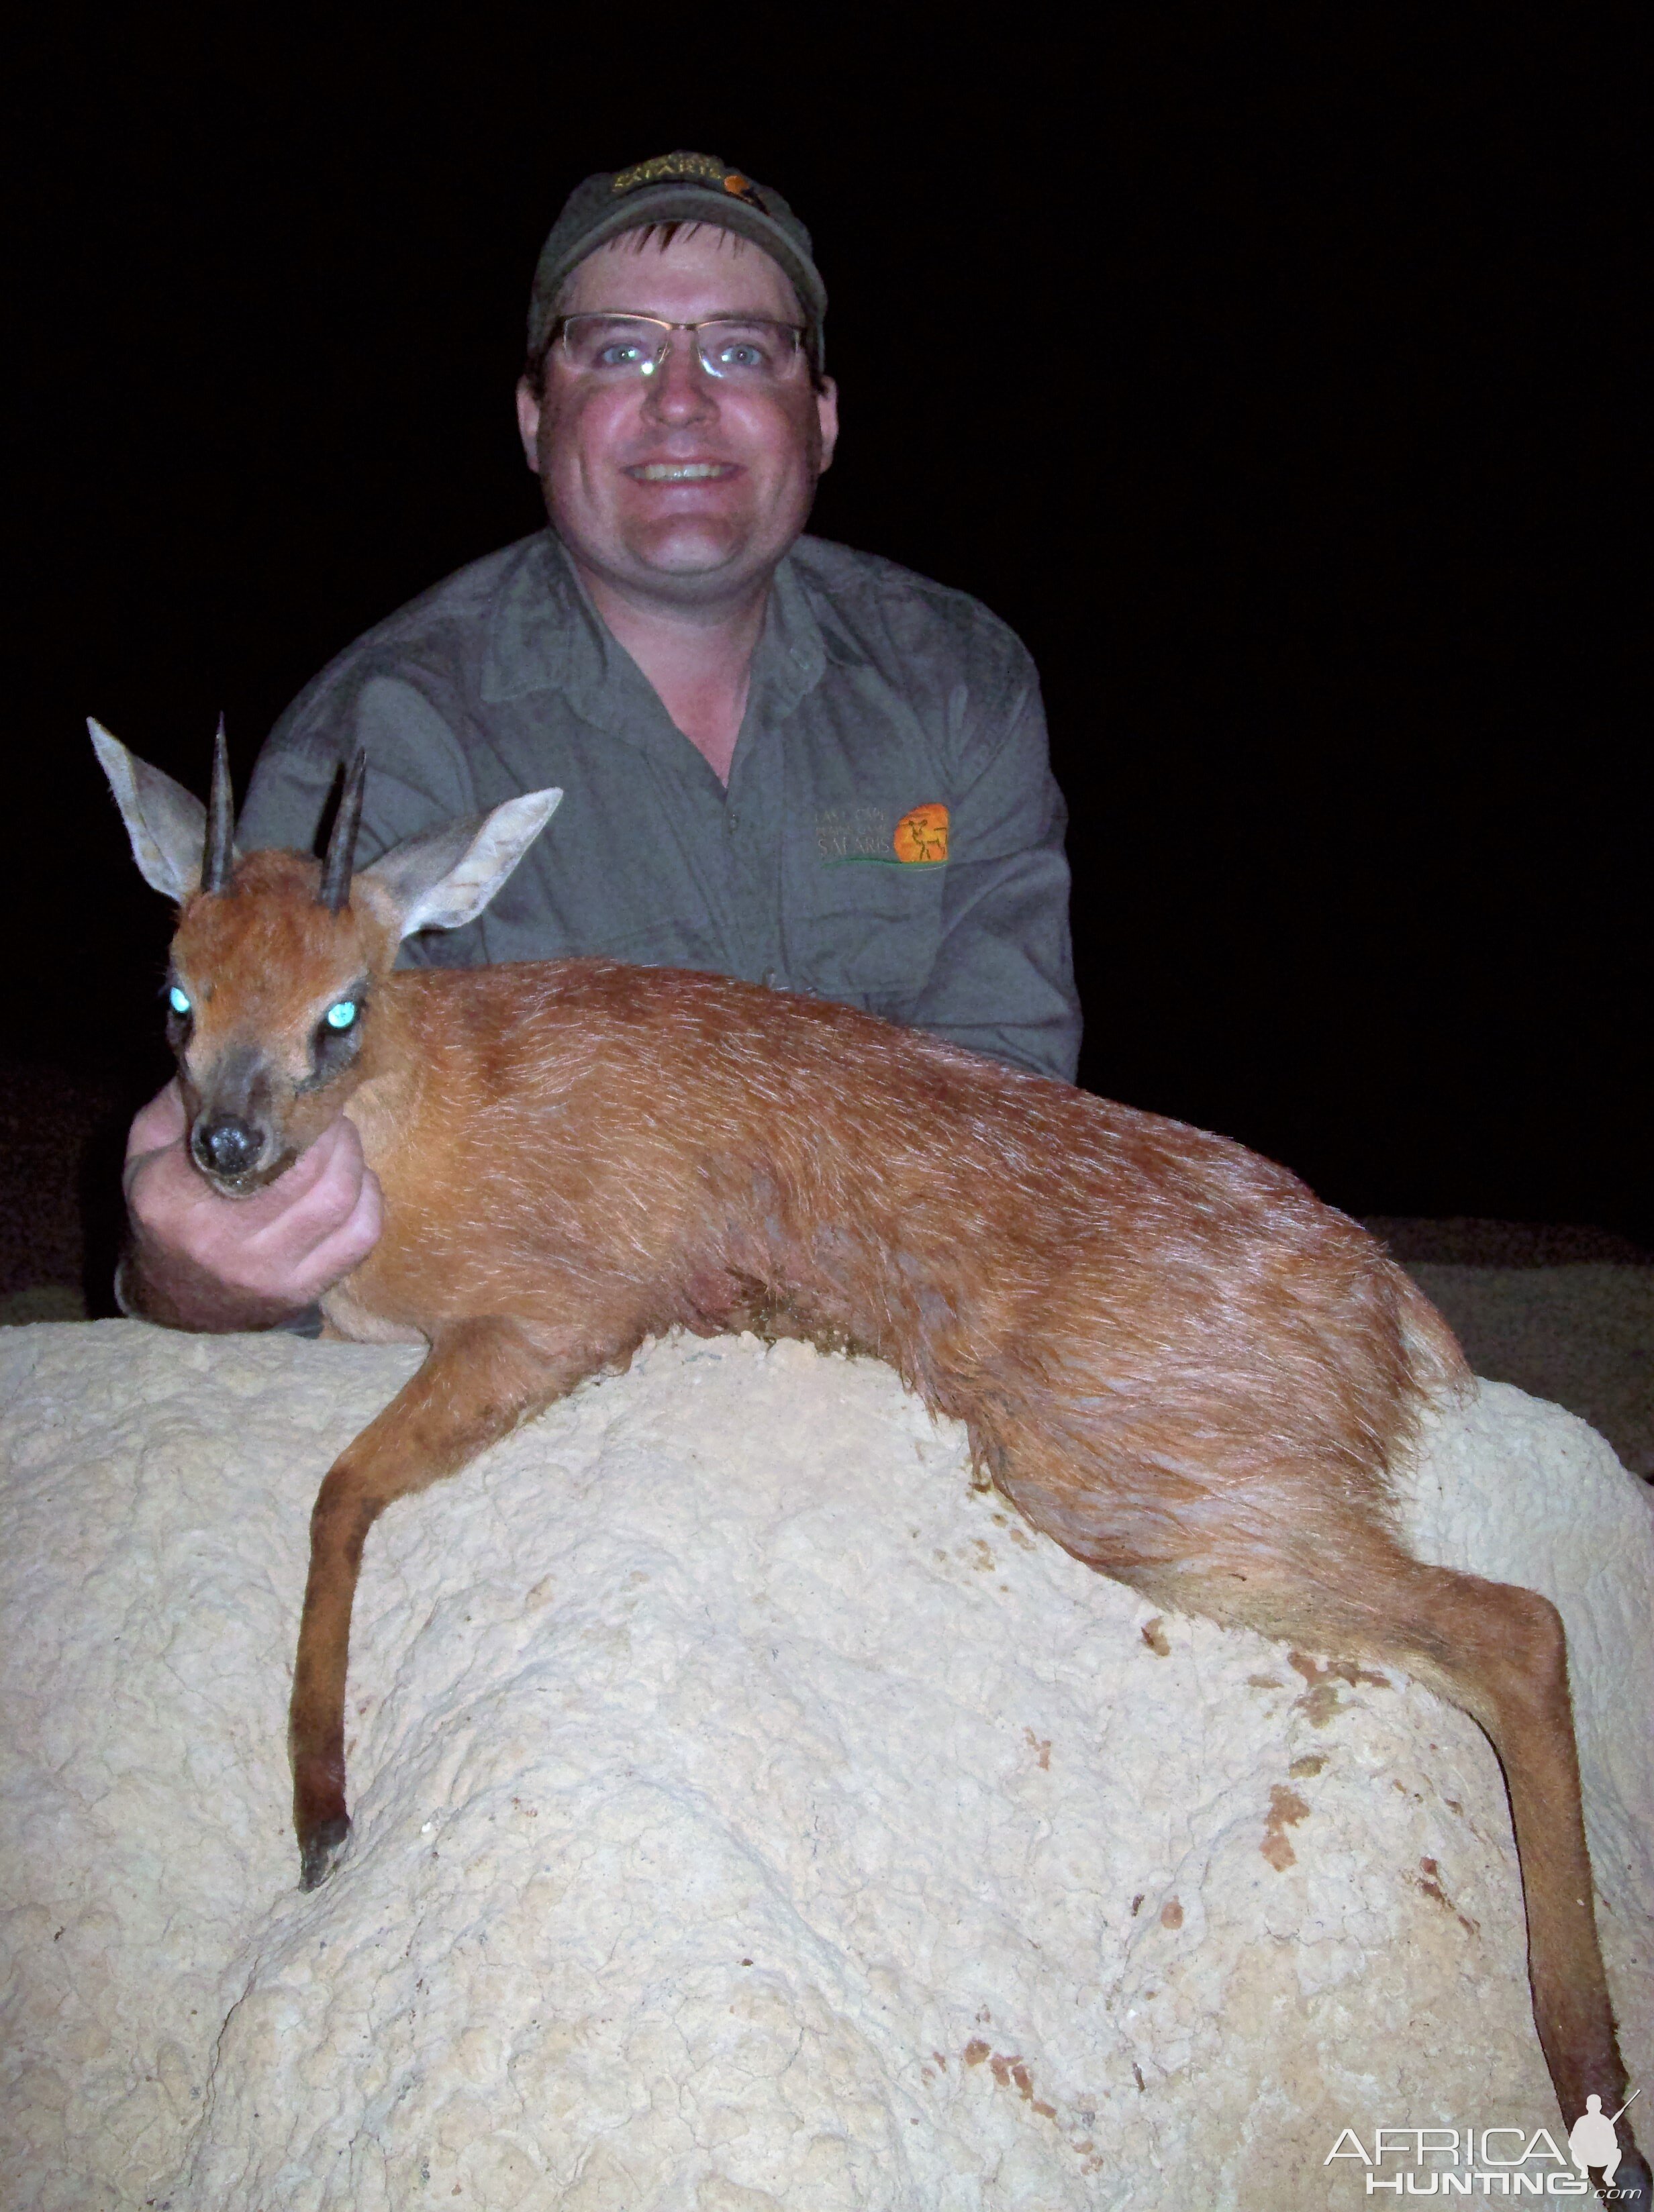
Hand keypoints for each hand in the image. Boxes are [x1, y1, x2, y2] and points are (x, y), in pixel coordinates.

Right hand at [121, 1080, 383, 1328]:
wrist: (170, 1300)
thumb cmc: (163, 1212)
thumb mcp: (146, 1153)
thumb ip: (180, 1103)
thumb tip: (232, 1056)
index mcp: (173, 1197)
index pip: (247, 1142)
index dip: (285, 1111)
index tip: (293, 1096)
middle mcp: (219, 1239)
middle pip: (306, 1169)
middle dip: (328, 1130)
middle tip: (326, 1115)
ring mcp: (264, 1272)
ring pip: (339, 1199)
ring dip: (352, 1157)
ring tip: (340, 1142)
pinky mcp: (300, 1292)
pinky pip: (362, 1236)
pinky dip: (370, 1198)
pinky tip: (354, 1182)